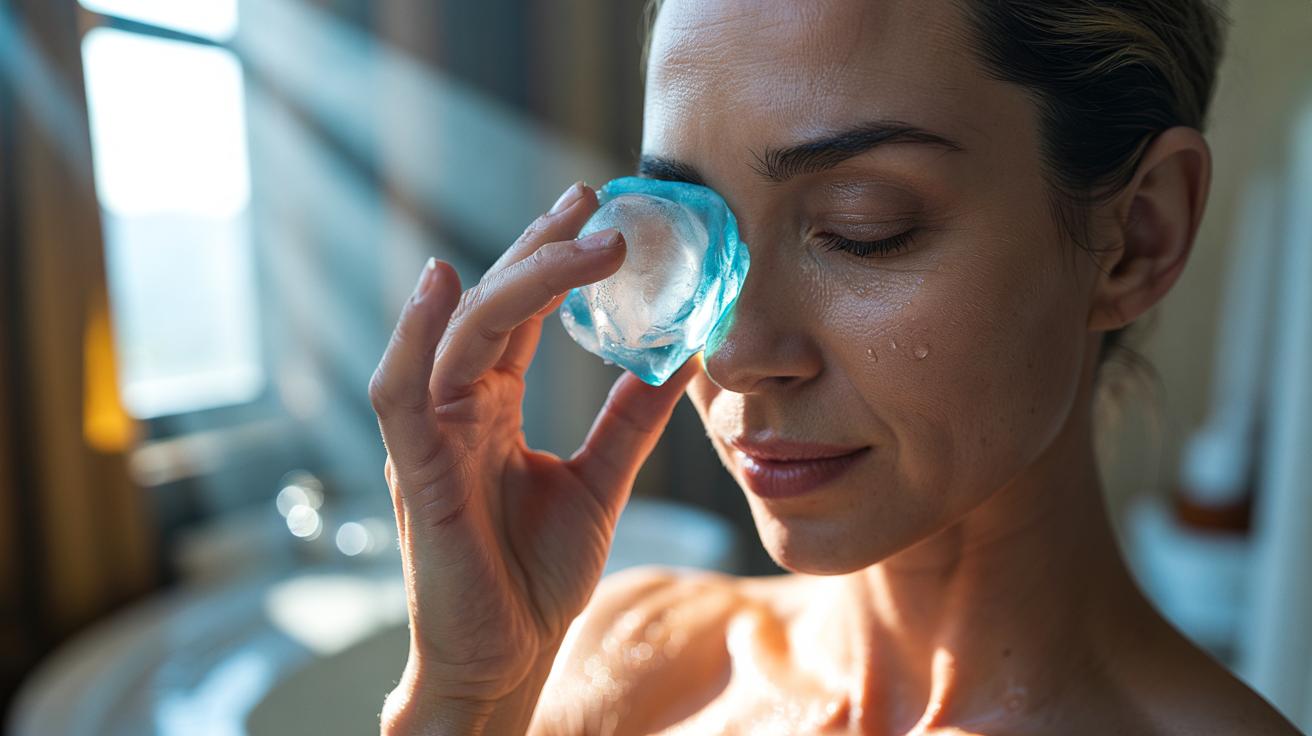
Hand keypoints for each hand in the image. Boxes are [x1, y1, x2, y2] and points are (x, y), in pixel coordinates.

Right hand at [369, 183, 695, 731]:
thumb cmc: (537, 577)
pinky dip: (413, 338)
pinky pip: (400, 393)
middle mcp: (456, 408)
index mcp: (491, 407)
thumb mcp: (601, 480)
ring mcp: (431, 436)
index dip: (553, 260)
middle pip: (490, 307)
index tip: (600, 210)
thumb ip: (631, 417)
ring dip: (511, 277)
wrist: (508, 660)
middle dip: (539, 249)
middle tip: (590, 199)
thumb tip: (684, 354)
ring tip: (569, 231)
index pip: (518, 316)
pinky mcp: (415, 472)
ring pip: (457, 333)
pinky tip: (440, 286)